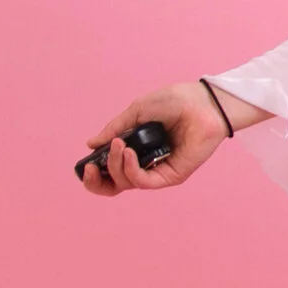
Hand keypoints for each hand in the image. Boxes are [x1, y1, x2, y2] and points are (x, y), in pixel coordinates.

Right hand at [80, 79, 239, 197]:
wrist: (202, 102)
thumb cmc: (174, 102)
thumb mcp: (136, 111)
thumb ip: (114, 129)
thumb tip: (90, 144)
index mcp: (136, 148)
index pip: (110, 171)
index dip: (94, 173)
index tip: (85, 164)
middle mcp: (145, 162)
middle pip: (114, 185)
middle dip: (96, 182)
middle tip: (90, 168)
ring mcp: (158, 170)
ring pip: (126, 184)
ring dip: (115, 166)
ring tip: (119, 146)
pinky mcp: (171, 175)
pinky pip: (144, 182)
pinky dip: (131, 170)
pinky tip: (128, 153)